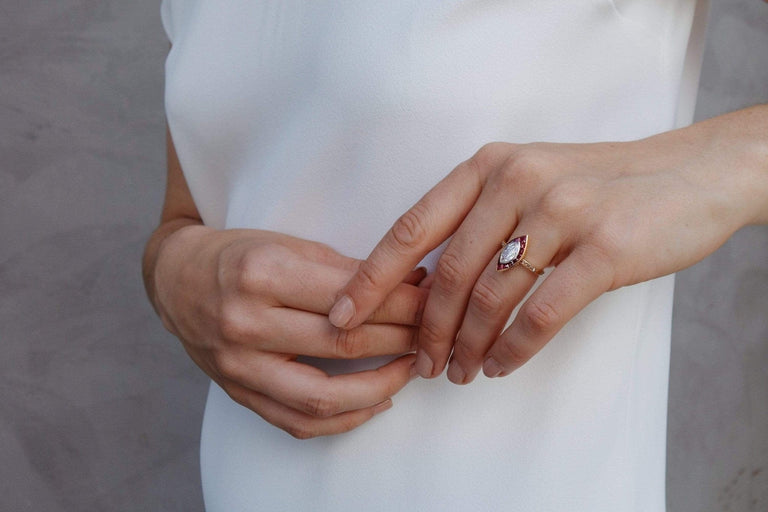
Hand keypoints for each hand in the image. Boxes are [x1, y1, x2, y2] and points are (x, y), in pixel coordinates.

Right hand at [153, 225, 425, 437]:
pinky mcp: (239, 393)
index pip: (351, 297)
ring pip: (325, 394)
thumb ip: (344, 268)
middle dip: (402, 338)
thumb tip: (409, 284)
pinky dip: (345, 419)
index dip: (402, 302)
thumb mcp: (287, 243)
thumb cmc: (238, 255)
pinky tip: (377, 402)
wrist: (176, 282)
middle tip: (434, 331)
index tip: (434, 301)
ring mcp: (239, 365)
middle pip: (344, 343)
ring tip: (413, 368)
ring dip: (382, 386)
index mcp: (262, 274)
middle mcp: (246, 323)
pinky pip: (298, 422)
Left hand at [331, 110, 765, 383]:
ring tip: (459, 372)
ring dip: (467, 345)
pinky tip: (500, 364)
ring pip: (491, 297)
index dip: (371, 277)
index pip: (412, 227)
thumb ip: (478, 220)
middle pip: (448, 273)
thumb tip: (425, 287)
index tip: (343, 316)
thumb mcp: (528, 181)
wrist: (686, 175)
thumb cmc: (597, 185)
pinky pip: (541, 313)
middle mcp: (517, 180)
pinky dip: (513, 348)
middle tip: (419, 364)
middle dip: (425, 329)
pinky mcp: (604, 247)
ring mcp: (562, 211)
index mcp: (488, 165)